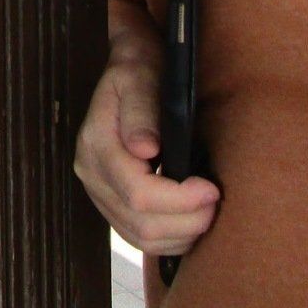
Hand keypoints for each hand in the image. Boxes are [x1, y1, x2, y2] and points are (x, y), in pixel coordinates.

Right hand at [74, 53, 219, 255]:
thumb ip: (141, 111)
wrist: (127, 70)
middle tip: (217, 202)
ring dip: (180, 234)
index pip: (137, 193)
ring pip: (139, 237)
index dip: (179, 199)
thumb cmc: (139, 69)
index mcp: (96, 144)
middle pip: (140, 222)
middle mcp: (90, 173)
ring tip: (208, 212)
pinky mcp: (110, 202)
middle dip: (186, 221)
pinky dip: (169, 238)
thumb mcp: (140, 76)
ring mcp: (98, 191)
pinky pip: (138, 236)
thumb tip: (145, 150)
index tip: (211, 188)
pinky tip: (189, 221)